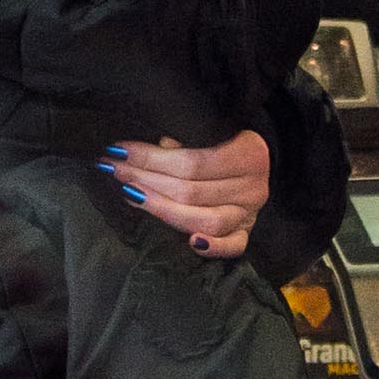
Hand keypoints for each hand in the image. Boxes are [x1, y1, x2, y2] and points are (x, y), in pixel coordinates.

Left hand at [103, 131, 269, 259]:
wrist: (263, 161)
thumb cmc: (229, 141)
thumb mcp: (214, 131)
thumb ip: (184, 143)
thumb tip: (137, 155)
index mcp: (248, 155)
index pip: (191, 161)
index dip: (151, 158)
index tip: (120, 151)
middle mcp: (252, 187)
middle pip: (191, 191)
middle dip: (146, 179)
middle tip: (115, 170)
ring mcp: (250, 214)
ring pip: (205, 220)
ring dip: (162, 209)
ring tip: (132, 195)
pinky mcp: (246, 234)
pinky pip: (232, 247)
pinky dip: (212, 247)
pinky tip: (190, 242)